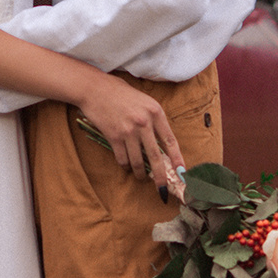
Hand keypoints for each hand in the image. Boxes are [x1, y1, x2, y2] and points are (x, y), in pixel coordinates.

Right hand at [78, 74, 186, 190]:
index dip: (177, 159)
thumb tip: (162, 144)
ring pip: (138, 161)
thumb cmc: (121, 93)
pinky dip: (125, 165)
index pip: (170, 141)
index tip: (182, 172)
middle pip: (156, 157)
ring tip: (141, 177)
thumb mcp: (144, 101)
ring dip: (140, 173)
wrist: (95, 89)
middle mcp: (144, 122)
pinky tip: (126, 166)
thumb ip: (154, 119)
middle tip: (163, 189)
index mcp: (156, 112)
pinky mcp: (114, 137)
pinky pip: (123, 159)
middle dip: (161, 176)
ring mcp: (128, 131)